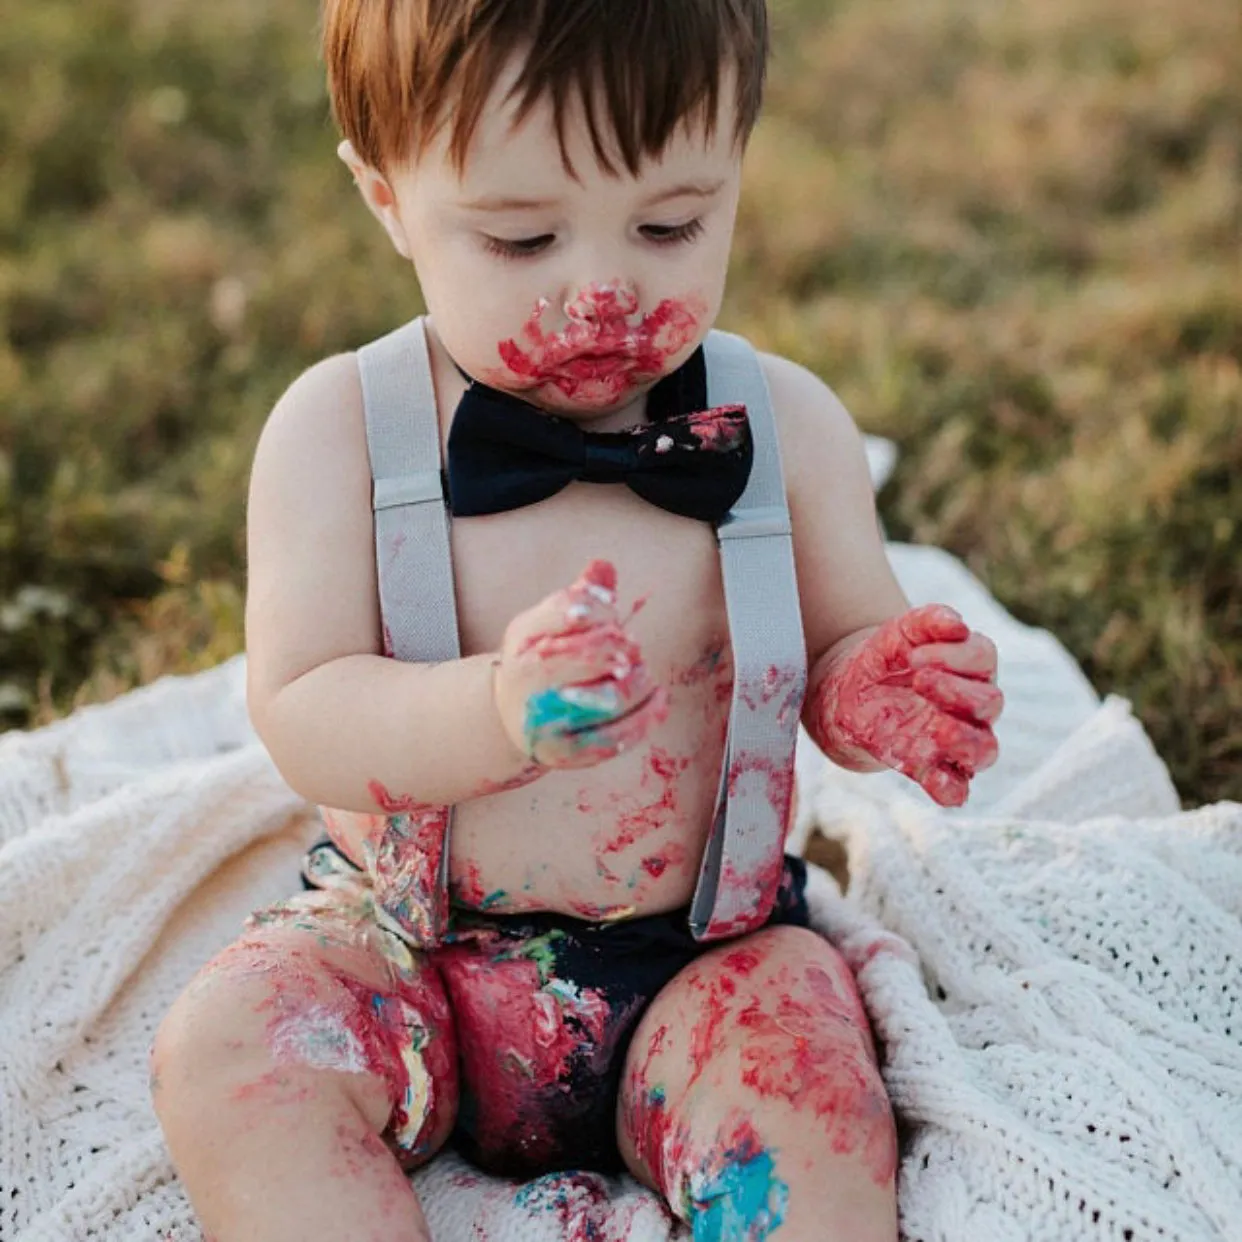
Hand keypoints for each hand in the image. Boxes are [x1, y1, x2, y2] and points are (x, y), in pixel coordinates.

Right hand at [492, 560, 667, 768]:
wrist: (508, 716)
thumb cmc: (539, 660)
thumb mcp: (548, 623)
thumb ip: (580, 596)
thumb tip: (603, 566)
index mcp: (525, 638)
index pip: (573, 609)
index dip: (602, 610)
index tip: (609, 615)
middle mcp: (530, 680)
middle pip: (595, 653)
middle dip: (623, 647)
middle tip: (630, 647)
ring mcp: (547, 721)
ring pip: (612, 697)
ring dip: (640, 680)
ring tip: (641, 671)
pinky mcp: (567, 753)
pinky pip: (618, 736)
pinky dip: (648, 714)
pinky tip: (658, 697)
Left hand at [809, 605, 1001, 806]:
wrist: (852, 693)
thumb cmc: (888, 659)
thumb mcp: (899, 633)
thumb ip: (928, 621)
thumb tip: (957, 625)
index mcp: (972, 667)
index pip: (983, 657)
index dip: (955, 654)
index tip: (914, 655)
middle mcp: (974, 707)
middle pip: (991, 703)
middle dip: (956, 691)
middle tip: (918, 679)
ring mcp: (957, 742)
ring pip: (985, 750)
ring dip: (962, 739)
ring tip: (934, 726)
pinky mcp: (932, 770)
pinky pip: (956, 790)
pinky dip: (950, 788)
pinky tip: (931, 776)